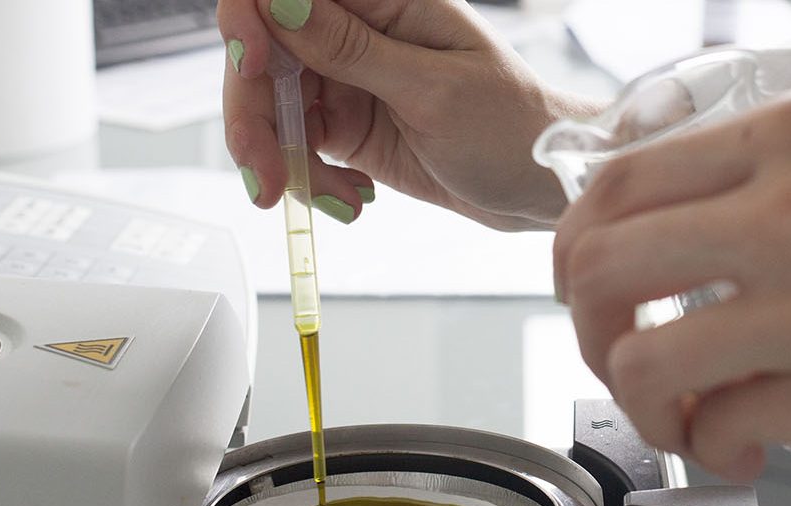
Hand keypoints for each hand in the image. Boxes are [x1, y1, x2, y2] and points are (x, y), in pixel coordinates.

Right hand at [218, 0, 598, 229]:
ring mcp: (347, 78)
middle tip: (266, 175)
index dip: (249, 20)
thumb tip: (280, 2)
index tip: (252, 66)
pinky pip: (296, 145)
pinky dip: (307, 178)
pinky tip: (350, 198)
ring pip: (271, 104)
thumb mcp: (433, 90)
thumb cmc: (513, 127)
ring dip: (277, 157)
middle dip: (254, 114)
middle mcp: (358, 31)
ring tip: (321, 201)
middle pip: (262, 53)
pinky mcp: (346, 124)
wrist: (541, 185)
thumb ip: (351, 48)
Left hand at [553, 91, 790, 480]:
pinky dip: (715, 449)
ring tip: (682, 416)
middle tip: (617, 351)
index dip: (584, 248)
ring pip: (645, 362)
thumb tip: (692, 237)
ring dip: (642, 403)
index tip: (598, 282)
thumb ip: (775, 175)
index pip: (617, 184)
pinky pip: (727, 428)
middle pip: (599, 268)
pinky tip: (746, 449)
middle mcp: (790, 213)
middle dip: (585, 324)